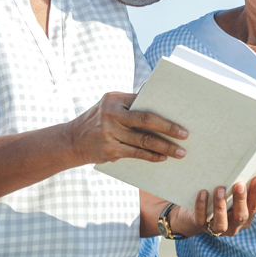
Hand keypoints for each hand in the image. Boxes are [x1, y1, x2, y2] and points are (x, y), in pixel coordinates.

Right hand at [67, 92, 188, 164]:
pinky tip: (162, 158)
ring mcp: (110, 132)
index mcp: (115, 98)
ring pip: (144, 140)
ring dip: (165, 147)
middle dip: (168, 127)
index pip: (144, 100)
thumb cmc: (98, 121)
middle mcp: (112, 114)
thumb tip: (163, 109)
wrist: (71, 141)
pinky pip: (136, 153)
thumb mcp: (110, 107)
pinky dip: (151, 156)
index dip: (163, 109)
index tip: (181, 114)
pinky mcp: (110, 150)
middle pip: (146, 120)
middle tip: (185, 134)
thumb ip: (131, 105)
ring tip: (180, 152)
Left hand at [173, 176, 255, 237]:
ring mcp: (217, 229)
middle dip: (240, 200)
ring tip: (219, 189)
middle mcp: (234, 225)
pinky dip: (202, 206)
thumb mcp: (231, 195)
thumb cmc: (219, 199)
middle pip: (241, 216)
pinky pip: (201, 218)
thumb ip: (239, 187)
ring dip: (221, 205)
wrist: (194, 215)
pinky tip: (203, 193)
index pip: (254, 206)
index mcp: (246, 216)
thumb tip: (247, 168)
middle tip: (239, 184)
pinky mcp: (201, 226)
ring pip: (221, 223)